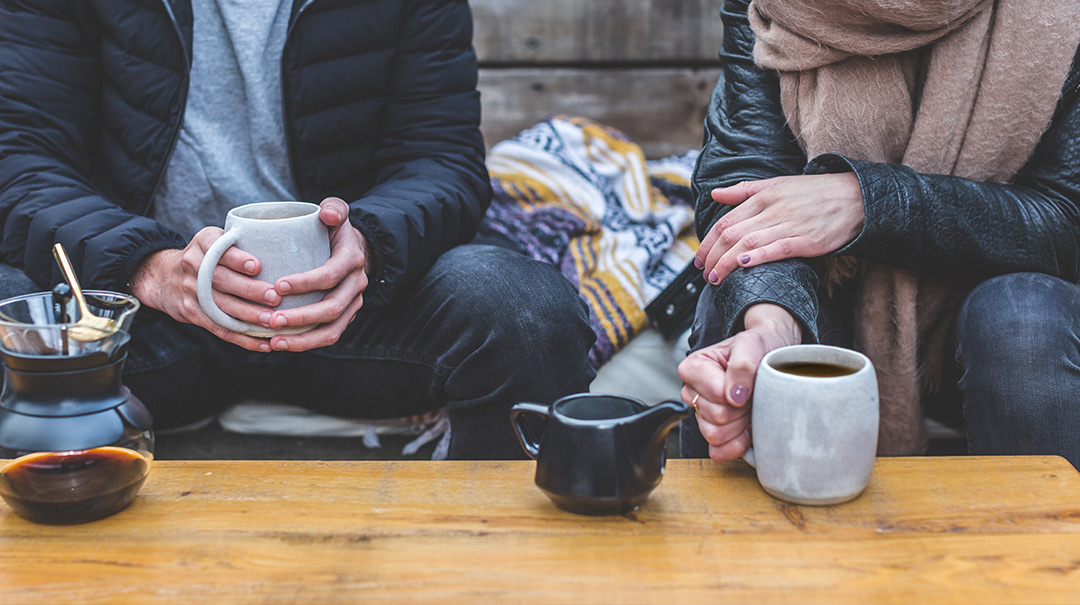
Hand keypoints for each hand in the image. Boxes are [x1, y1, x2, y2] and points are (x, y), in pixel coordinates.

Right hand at [130, 228, 278, 351]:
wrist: (164, 277)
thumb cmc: (205, 256)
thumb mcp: (214, 239)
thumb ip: (238, 243)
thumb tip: (281, 250)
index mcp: (203, 243)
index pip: (218, 249)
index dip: (237, 259)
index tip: (257, 266)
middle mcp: (194, 266)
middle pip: (222, 280)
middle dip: (249, 290)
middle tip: (274, 297)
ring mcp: (191, 291)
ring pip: (221, 306)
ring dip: (248, 316)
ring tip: (272, 321)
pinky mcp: (193, 313)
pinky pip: (219, 328)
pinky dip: (242, 338)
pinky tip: (263, 344)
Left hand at [263, 197, 369, 351]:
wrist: (352, 249)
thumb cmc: (333, 230)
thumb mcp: (337, 212)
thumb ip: (334, 208)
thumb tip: (326, 215)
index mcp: (352, 260)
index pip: (330, 275)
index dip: (306, 282)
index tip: (277, 285)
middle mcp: (356, 285)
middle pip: (332, 308)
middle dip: (301, 317)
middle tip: (270, 319)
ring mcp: (352, 304)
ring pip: (332, 330)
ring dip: (302, 339)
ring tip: (273, 340)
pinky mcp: (344, 318)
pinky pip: (327, 336)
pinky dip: (304, 343)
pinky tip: (279, 344)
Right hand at [678, 303, 800, 461]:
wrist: (771, 356)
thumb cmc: (759, 348)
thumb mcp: (753, 344)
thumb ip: (742, 365)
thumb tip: (734, 396)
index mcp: (693, 368)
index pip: (716, 397)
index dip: (739, 394)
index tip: (749, 381)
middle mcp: (692, 392)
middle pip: (716, 418)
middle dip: (741, 409)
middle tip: (753, 393)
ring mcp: (701, 414)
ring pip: (716, 435)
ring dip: (740, 424)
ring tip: (750, 405)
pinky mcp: (713, 433)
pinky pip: (718, 452)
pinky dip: (737, 444)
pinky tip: (748, 427)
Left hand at [694, 173, 863, 285]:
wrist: (857, 197)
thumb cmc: (815, 192)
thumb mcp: (778, 184)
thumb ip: (744, 191)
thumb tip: (715, 194)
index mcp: (764, 196)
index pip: (726, 221)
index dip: (707, 242)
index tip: (699, 259)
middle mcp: (774, 209)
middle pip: (732, 234)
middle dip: (713, 256)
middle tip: (704, 274)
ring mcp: (790, 225)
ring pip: (749, 243)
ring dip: (727, 263)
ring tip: (716, 279)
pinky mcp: (808, 241)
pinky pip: (777, 249)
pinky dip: (758, 257)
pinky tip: (742, 266)